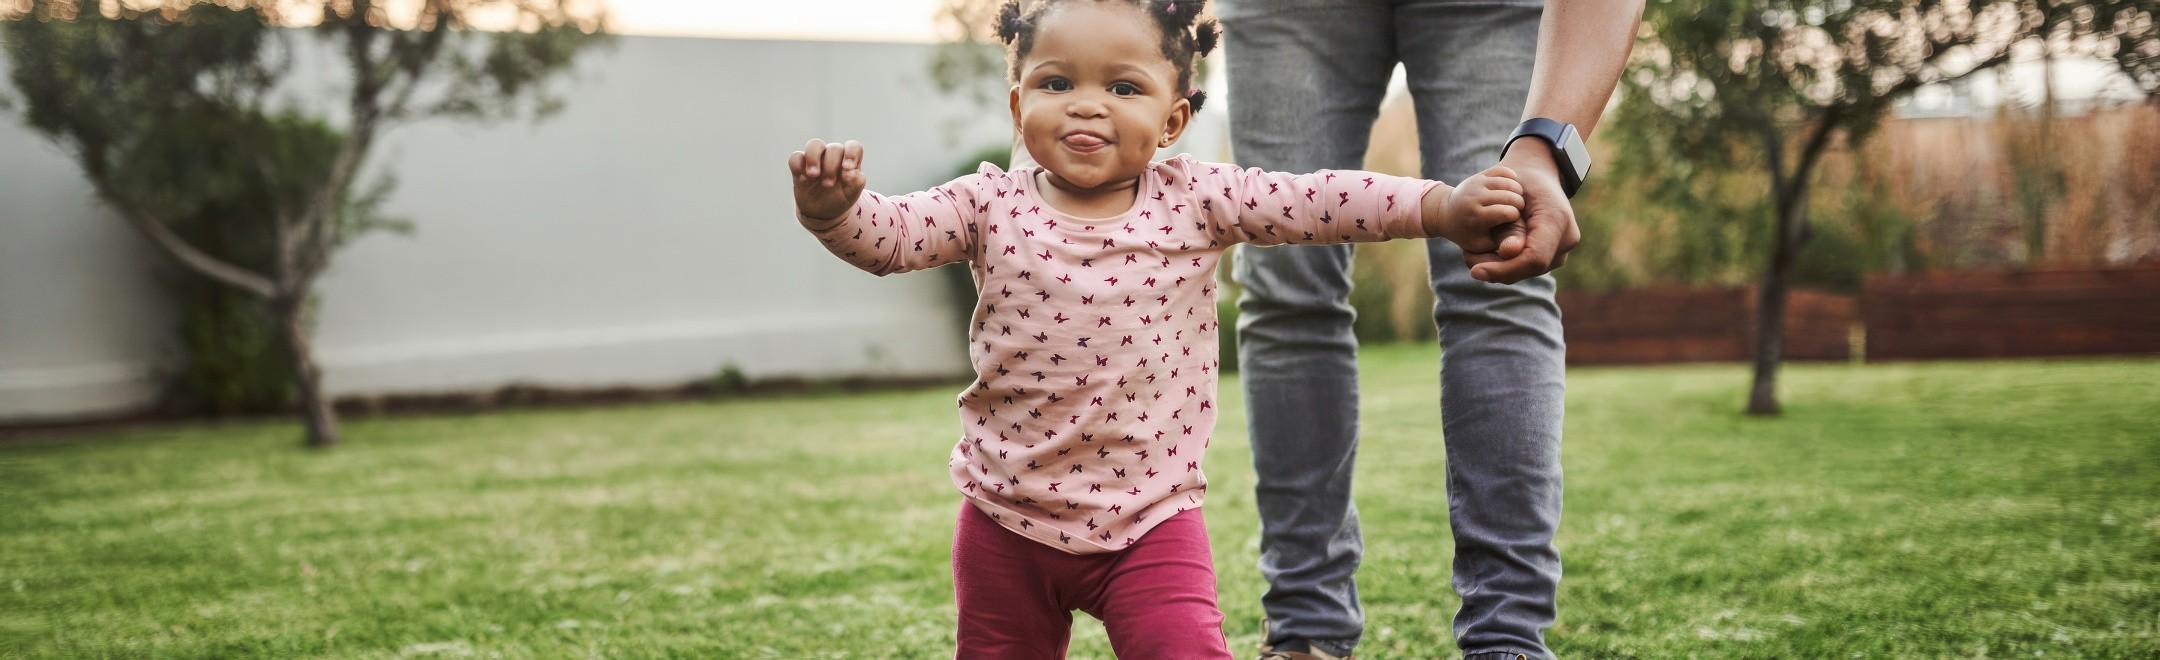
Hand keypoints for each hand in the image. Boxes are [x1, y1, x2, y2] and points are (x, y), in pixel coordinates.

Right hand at [789, 138, 865, 220]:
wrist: (822, 212)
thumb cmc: (840, 198)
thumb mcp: (852, 194)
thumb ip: (856, 182)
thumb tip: (852, 172)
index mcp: (848, 160)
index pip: (853, 147)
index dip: (851, 154)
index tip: (847, 168)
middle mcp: (832, 156)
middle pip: (834, 148)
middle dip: (832, 166)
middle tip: (829, 184)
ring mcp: (816, 159)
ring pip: (814, 144)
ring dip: (814, 158)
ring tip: (814, 175)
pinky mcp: (800, 167)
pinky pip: (796, 157)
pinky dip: (798, 164)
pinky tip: (802, 179)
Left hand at [1424, 164, 1525, 254]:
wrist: (1447, 213)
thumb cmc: (1469, 233)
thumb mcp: (1484, 244)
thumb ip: (1502, 245)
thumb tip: (1517, 249)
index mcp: (1476, 216)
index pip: (1508, 213)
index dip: (1515, 217)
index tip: (1513, 221)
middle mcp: (1475, 197)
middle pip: (1511, 196)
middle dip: (1519, 204)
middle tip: (1517, 209)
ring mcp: (1476, 182)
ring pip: (1510, 182)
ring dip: (1517, 191)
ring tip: (1514, 200)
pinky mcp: (1479, 174)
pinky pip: (1504, 171)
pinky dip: (1512, 178)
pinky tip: (1510, 189)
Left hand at [1462, 141, 1582, 283]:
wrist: (1539, 174)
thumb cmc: (1520, 182)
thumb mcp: (1509, 200)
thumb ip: (1510, 228)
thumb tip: (1507, 252)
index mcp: (1557, 220)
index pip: (1533, 258)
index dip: (1504, 269)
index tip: (1475, 271)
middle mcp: (1567, 238)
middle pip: (1530, 267)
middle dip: (1498, 270)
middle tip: (1469, 263)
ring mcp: (1564, 247)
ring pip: (1530, 270)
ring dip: (1502, 269)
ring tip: (1475, 257)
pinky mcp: (1556, 253)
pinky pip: (1531, 265)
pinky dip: (1510, 264)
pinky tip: (1488, 256)